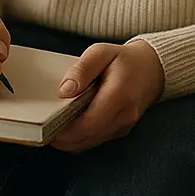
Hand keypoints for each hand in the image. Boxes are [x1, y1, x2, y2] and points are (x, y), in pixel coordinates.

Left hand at [50, 39, 164, 152]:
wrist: (151, 69)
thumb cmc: (123, 59)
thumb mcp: (101, 52)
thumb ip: (81, 70)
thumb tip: (64, 90)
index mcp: (119, 96)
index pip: (88, 123)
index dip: (65, 129)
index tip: (46, 124)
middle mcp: (123, 116)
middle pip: (87, 137)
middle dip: (63, 137)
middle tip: (43, 127)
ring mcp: (123, 127)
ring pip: (90, 143)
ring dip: (70, 139)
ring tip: (52, 125)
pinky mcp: (120, 130)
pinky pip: (96, 139)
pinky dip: (80, 136)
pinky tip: (69, 125)